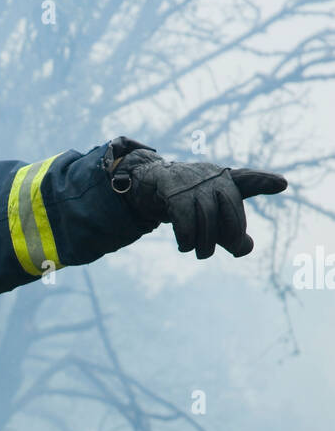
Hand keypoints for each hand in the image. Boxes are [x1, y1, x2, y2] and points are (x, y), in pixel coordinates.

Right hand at [109, 144, 287, 258]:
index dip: (264, 182)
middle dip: (232, 234)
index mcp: (226, 182)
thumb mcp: (211, 221)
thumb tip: (246, 248)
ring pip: (207, 216)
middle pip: (230, 209)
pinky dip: (186, 238)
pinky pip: (183, 217)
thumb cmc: (187, 203)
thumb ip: (230, 235)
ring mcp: (191, 180)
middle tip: (232, 249)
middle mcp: (211, 177)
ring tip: (200, 253)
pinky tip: (185, 246)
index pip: (247, 180)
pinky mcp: (169, 184)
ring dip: (205, 243)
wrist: (149, 187)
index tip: (282, 184)